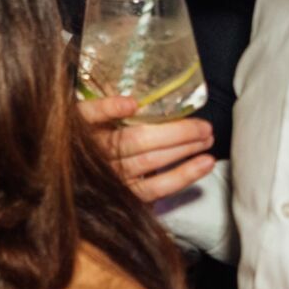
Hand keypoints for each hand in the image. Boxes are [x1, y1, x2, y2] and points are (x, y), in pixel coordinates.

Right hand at [78, 97, 216, 202]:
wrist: (82, 178)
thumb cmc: (97, 136)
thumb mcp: (93, 116)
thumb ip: (109, 104)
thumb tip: (139, 94)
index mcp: (82, 126)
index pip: (91, 114)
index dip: (109, 109)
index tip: (131, 104)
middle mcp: (95, 152)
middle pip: (135, 140)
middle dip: (175, 132)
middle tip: (203, 126)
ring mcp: (110, 174)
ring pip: (149, 161)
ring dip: (184, 149)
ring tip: (207, 139)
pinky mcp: (124, 194)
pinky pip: (156, 188)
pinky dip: (184, 176)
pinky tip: (204, 163)